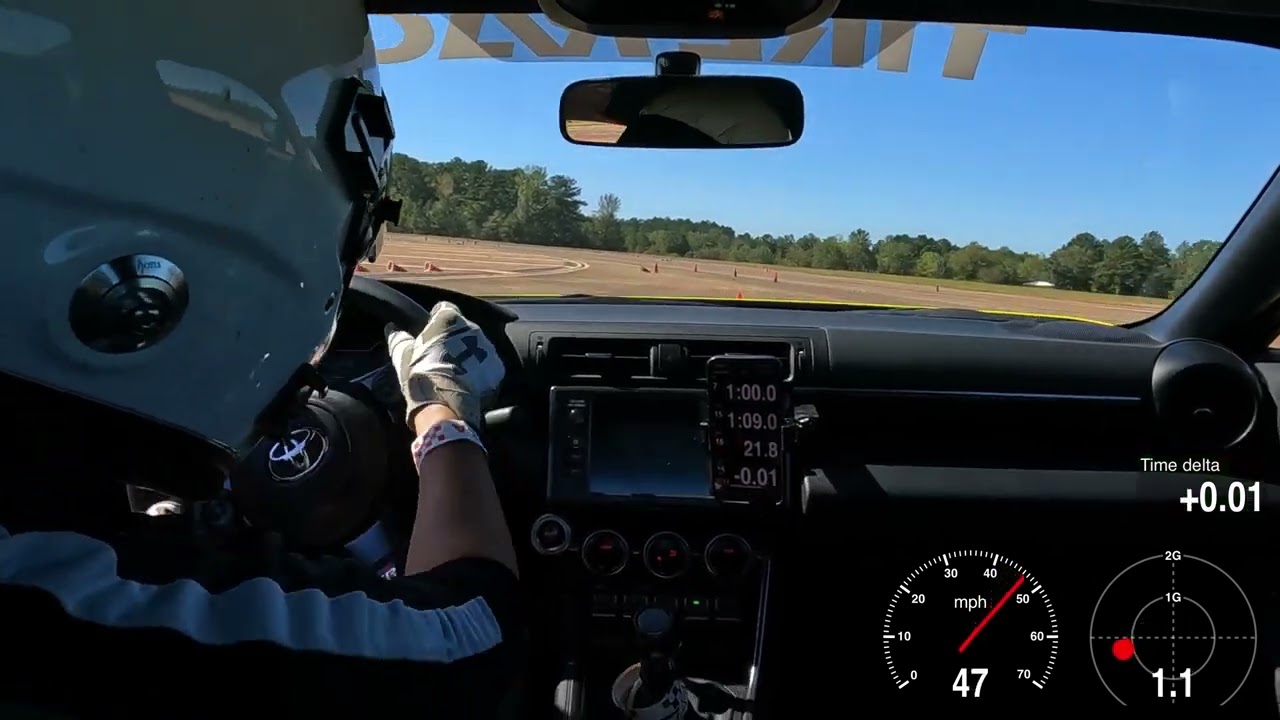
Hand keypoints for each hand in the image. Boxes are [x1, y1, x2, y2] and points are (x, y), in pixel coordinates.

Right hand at [384, 301, 503, 430]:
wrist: (446, 406)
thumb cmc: (421, 376)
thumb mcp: (403, 355)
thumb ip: (399, 338)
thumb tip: (392, 329)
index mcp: (449, 318)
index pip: (443, 309)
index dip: (436, 321)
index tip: (429, 335)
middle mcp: (473, 328)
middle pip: (462, 328)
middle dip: (453, 339)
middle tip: (440, 357)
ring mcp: (489, 348)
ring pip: (477, 346)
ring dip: (467, 355)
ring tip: (453, 373)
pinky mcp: (497, 368)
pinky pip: (486, 366)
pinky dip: (478, 372)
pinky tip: (466, 384)